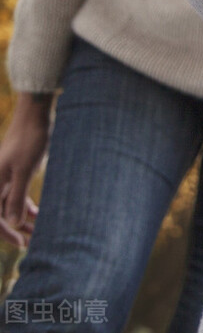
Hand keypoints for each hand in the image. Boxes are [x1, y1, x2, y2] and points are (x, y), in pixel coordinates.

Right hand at [0, 93, 51, 248]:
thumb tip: (13, 223)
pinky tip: (41, 216)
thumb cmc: (30, 140)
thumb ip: (16, 196)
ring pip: (11, 205)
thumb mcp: (24, 169)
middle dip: (15, 229)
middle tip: (31, 243)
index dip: (4, 232)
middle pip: (1, 213)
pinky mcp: (16, 173)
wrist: (36, 116)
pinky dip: (28, 206)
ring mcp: (5, 178)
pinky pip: (18, 196)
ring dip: (24, 219)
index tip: (20, 243)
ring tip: (40, 233)